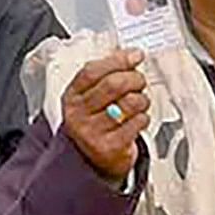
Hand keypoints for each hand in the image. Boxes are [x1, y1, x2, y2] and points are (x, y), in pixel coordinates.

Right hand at [60, 49, 150, 182]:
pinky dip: (143, 118)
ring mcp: (93, 132)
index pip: (92, 71)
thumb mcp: (90, 97)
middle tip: (139, 81)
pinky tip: (136, 120)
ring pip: (129, 103)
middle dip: (134, 78)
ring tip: (139, 103)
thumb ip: (106, 75)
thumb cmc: (95, 122)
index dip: (118, 60)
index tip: (135, 56)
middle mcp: (78, 114)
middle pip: (113, 85)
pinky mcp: (111, 147)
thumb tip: (131, 54)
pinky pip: (138, 123)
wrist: (90, 160)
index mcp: (71, 97)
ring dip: (142, 100)